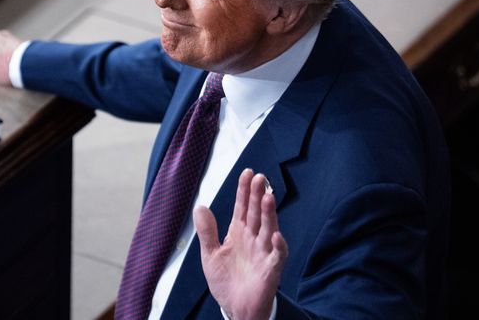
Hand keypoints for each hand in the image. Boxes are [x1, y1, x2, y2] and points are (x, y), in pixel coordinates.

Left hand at [194, 169, 287, 319]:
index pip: (243, 207)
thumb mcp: (210, 254)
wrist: (235, 308)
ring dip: (269, 214)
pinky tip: (277, 236)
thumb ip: (207, 231)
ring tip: (267, 197)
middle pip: (257, 213)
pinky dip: (278, 247)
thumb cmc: (225, 281)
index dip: (244, 190)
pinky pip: (277, 256)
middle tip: (259, 178)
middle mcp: (253, 239)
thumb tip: (200, 206)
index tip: (247, 172)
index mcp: (239, 233)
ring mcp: (263, 253)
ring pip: (268, 229)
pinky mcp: (270, 270)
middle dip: (257, 196)